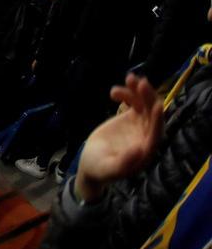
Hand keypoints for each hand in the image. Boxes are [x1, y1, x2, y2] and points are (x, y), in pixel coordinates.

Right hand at [75, 74, 163, 201]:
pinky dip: (127, 94)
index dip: (157, 119)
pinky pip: (134, 103)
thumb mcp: (110, 169)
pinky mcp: (131, 119)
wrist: (92, 164)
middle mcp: (147, 136)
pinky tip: (114, 92)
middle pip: (153, 114)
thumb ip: (124, 162)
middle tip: (140, 83)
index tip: (157, 105)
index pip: (156, 132)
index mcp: (146, 150)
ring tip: (129, 78)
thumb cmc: (101, 170)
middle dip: (149, 98)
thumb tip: (140, 149)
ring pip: (145, 105)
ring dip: (139, 91)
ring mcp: (139, 126)